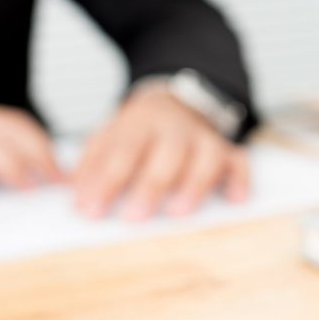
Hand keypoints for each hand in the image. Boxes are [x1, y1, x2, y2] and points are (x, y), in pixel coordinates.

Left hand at [72, 85, 249, 220]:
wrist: (175, 102)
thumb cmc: (139, 132)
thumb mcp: (109, 136)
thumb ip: (92, 165)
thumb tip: (78, 198)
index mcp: (141, 121)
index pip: (123, 149)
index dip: (106, 180)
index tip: (91, 209)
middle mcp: (176, 127)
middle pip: (167, 153)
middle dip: (150, 185)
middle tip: (134, 217)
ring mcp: (204, 138)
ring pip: (206, 156)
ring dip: (194, 184)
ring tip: (179, 211)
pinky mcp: (226, 151)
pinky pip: (240, 162)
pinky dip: (240, 180)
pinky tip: (235, 200)